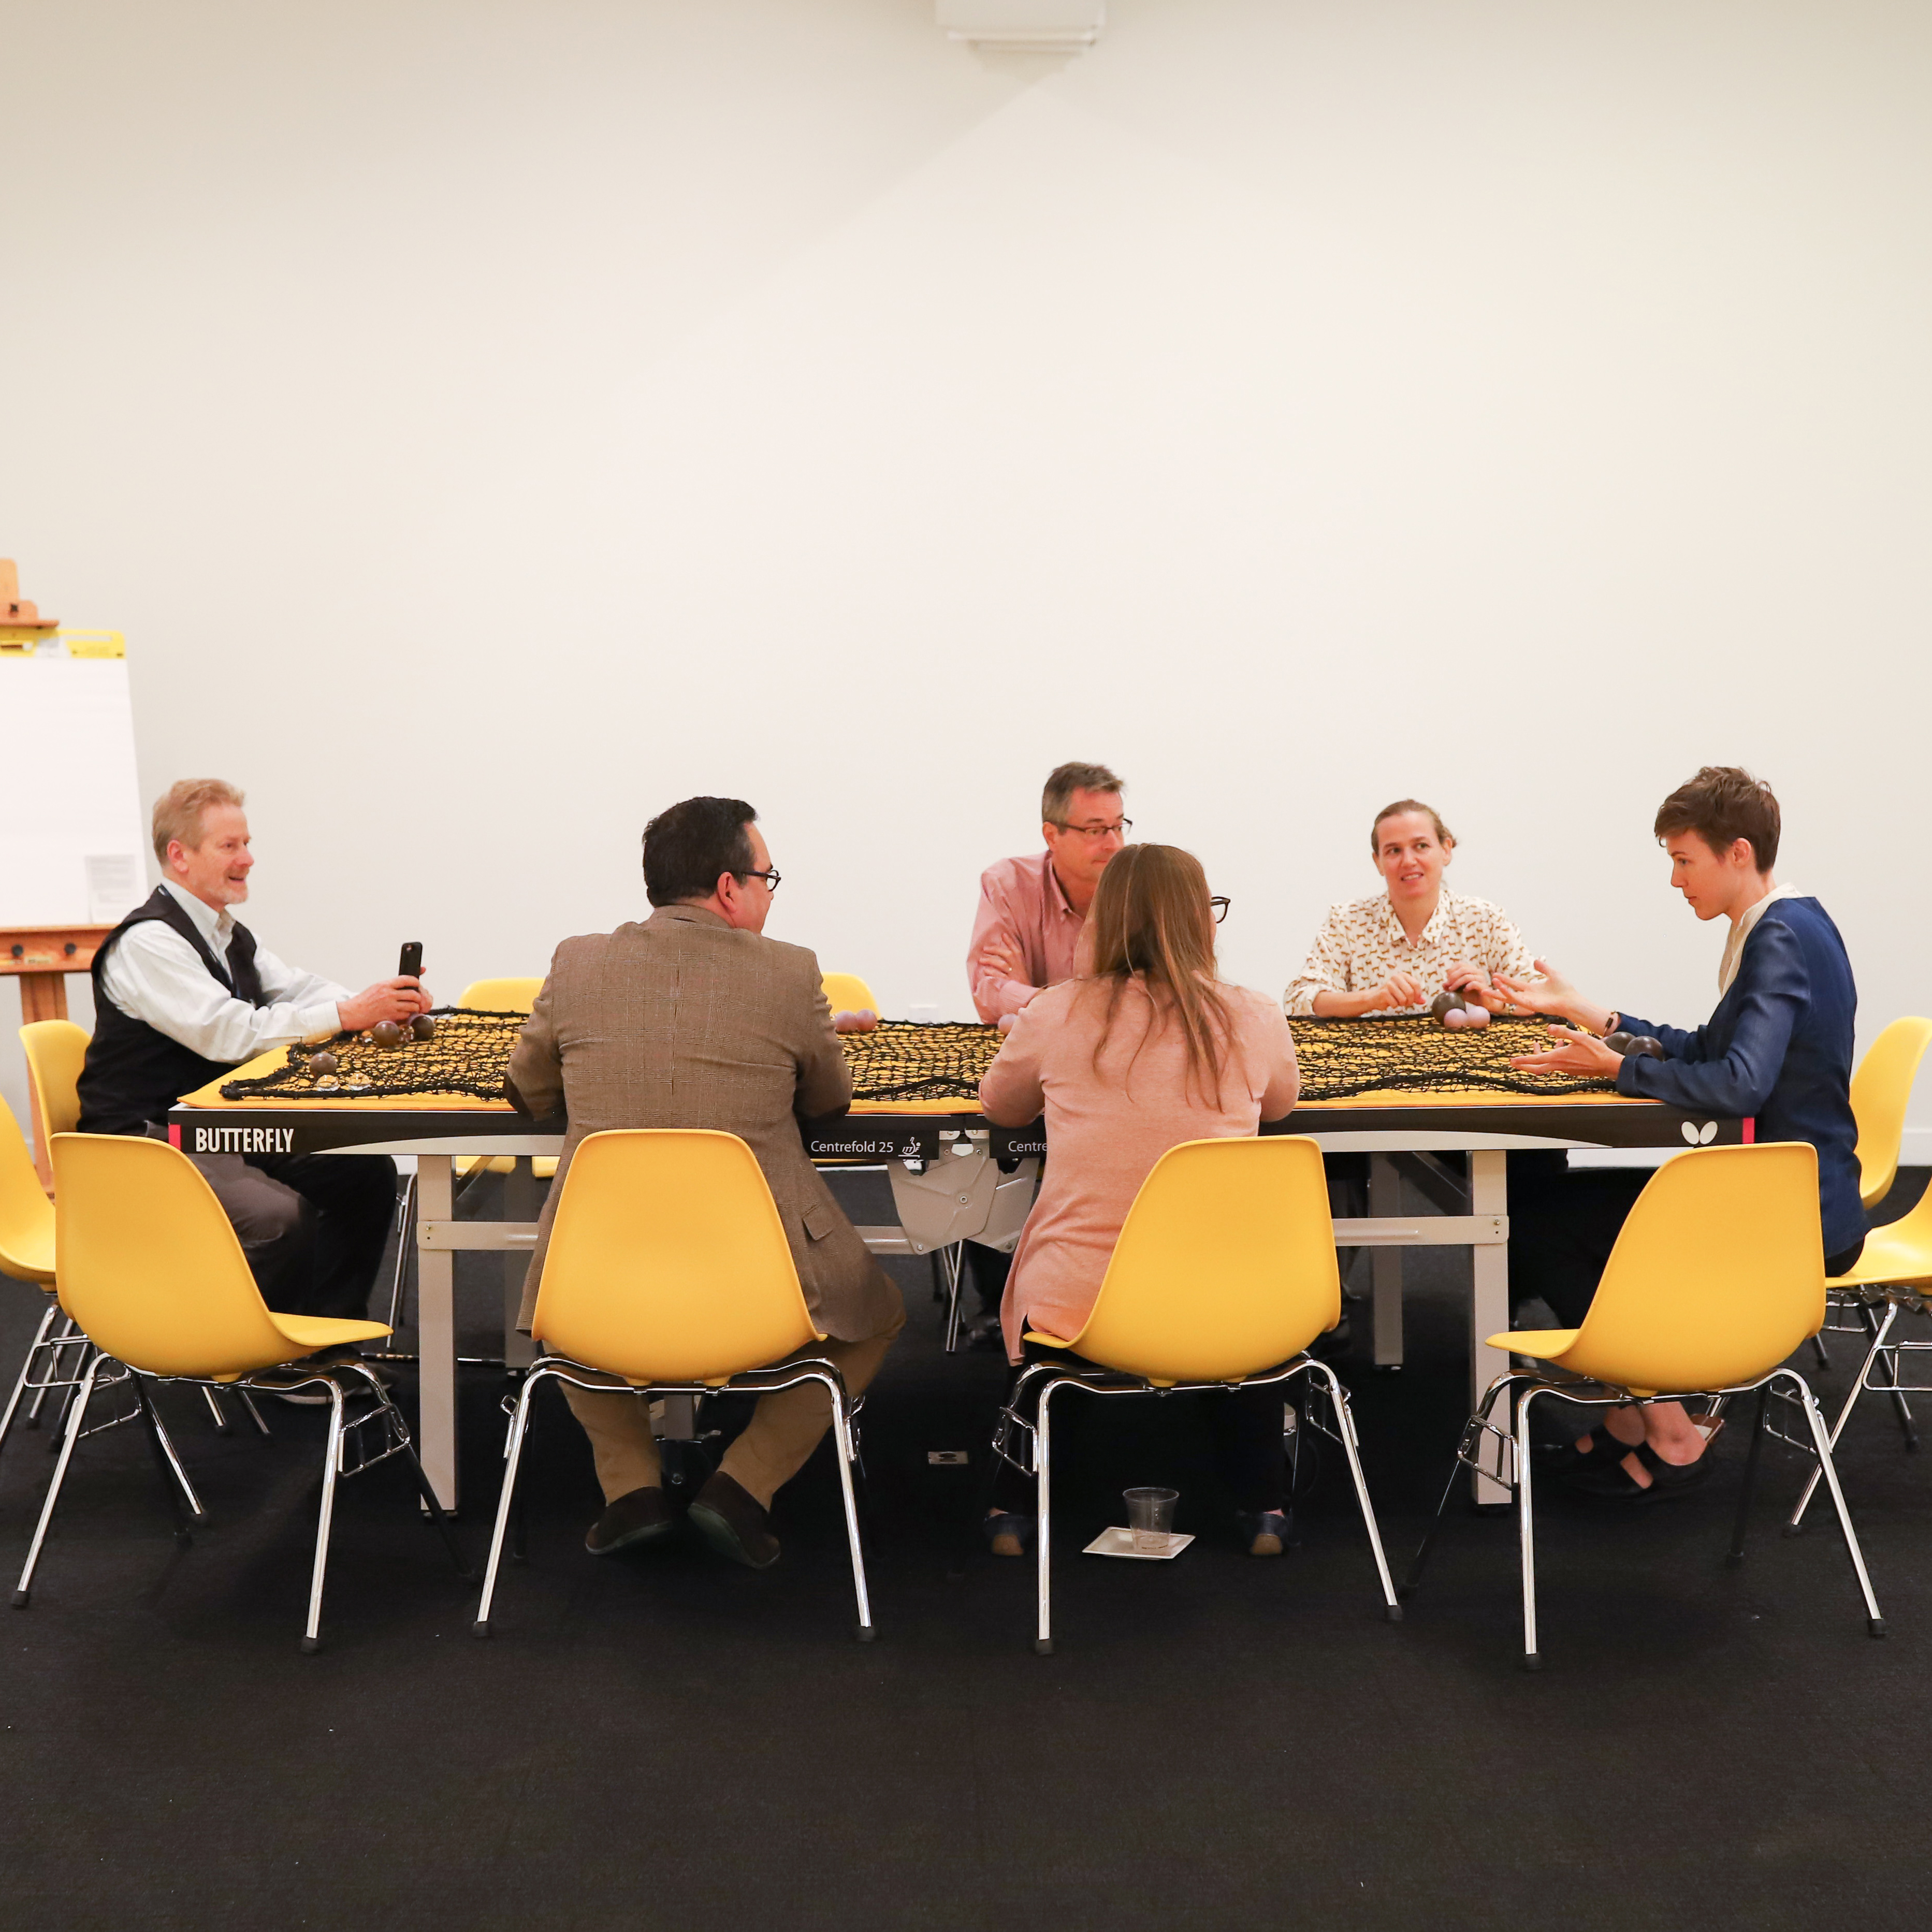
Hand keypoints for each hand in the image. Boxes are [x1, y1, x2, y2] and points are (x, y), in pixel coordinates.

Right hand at [338, 976, 431, 1032]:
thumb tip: (406, 981)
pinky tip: (402, 1013)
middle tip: (416, 999)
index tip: (417, 984)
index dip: (416, 982)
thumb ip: (392, 985)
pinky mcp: (391, 1017)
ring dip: (414, 1007)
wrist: (353, 1013)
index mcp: (385, 985)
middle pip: (414, 994)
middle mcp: (389, 995)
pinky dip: (407, 1015)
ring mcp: (391, 1006)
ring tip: (409, 1007)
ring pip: (413, 1006)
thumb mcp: (377, 987)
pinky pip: (406, 1015)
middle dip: (418, 997)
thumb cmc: (364, 1001)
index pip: (407, 979)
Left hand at [978, 936, 1024, 982]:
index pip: (1016, 950)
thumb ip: (1013, 961)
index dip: (1010, 942)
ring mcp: (1014, 976)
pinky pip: (999, 977)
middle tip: (985, 949)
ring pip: (1002, 965)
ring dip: (991, 961)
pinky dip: (992, 973)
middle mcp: (1018, 968)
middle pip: (1008, 955)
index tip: (1003, 934)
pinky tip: (985, 971)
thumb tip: (1003, 951)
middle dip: (996, 950)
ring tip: (981, 960)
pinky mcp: (1009, 984)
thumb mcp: (1020, 970)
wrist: (1027, 997)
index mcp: (1021, 963)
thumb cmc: (1020, 983)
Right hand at [1374, 970, 1423, 1010]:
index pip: (1416, 985)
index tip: (1415, 998)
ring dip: (1402, 1004)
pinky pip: (1395, 1003)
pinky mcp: (1384, 992)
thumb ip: (1416, 997)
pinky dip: (1394, 1006)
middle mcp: (1396, 977)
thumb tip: (1424, 1001)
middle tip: (1406, 1002)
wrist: (1375, 998)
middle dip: (1410, 1001)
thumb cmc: (1392, 995)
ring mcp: (1389, 984)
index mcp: (1403, 975)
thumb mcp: (1406, 994)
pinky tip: (1390, 1002)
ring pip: (1403, 999)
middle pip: (1410, 992)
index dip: (1417, 994)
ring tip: (1398, 1001)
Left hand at [1442, 960, 1490, 993]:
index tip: (1447, 980)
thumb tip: (1443, 984)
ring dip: (1457, 983)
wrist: (1484, 1004)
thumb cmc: (1472, 996)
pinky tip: (1464, 991)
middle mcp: (1478, 972)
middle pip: (1463, 969)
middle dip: (1453, 977)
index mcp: (1472, 969)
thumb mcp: (1459, 990)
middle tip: (1448, 986)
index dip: (1451, 971)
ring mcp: (1482, 978)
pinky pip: (1474, 983)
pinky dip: (1466, 987)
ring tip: (1452, 990)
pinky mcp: (1484, 986)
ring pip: (1467, 976)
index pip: (1460, 964)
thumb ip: (1451, 986)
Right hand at [1490, 957, 1576, 1018]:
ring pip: (1508, 997)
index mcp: (1532, 989)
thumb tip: (1535, 960)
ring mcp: (1527, 1001)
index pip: (1515, 984)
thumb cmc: (1564, 990)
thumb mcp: (1553, 973)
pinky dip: (1506, 992)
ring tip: (1485, 989)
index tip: (1495, 975)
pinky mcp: (1529, 1004)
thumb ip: (1543, 968)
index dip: (1505, 980)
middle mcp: (1527, 996)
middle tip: (1484, 986)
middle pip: (1508, 992)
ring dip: (1497, 992)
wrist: (1571, 1000)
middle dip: (1497, 989)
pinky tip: (1499, 987)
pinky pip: (1514, 998)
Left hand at [1508, 1026, 1623, 1078]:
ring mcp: (1566, 1069)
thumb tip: (1549, 1028)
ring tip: (1537, 1044)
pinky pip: (1557, 1063)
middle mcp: (1560, 1065)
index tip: (1512, 1061)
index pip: (1536, 1060)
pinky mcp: (1572, 1069)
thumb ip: (1564, 1032)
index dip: (1522, 1061)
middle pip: (1537, 1068)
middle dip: (1524, 1065)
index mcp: (1559, 1057)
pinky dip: (1552, 1055)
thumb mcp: (1580, 1036)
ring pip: (1547, 1064)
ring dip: (1540, 1056)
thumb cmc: (1596, 1050)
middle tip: (1514, 1062)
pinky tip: (1559, 1045)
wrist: (1609, 1064)